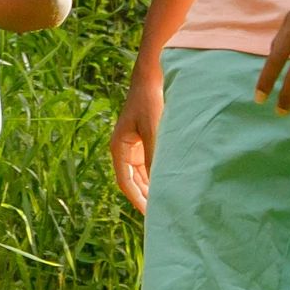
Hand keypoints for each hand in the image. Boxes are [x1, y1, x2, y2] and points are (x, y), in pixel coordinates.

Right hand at [109, 67, 161, 211]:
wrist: (153, 75)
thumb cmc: (150, 101)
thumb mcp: (154, 131)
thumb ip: (155, 157)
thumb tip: (159, 183)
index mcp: (119, 148)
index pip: (125, 182)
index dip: (137, 200)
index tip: (150, 215)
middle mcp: (124, 149)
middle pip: (133, 181)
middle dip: (145, 197)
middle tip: (161, 215)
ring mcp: (135, 144)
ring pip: (141, 174)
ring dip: (151, 187)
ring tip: (167, 203)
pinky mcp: (146, 138)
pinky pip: (149, 163)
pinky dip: (157, 174)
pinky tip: (170, 182)